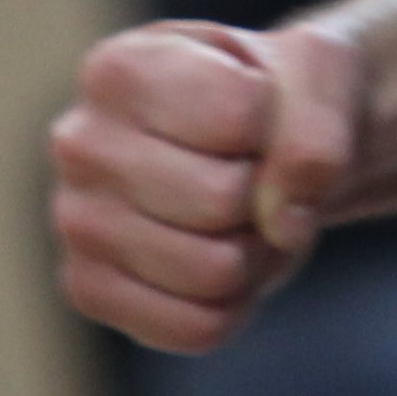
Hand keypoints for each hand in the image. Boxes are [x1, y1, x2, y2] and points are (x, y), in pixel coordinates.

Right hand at [48, 21, 361, 353]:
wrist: (254, 142)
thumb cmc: (275, 98)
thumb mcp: (320, 75)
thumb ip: (317, 130)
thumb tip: (283, 221)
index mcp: (120, 68)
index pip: (237, 117)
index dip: (274, 123)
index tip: (255, 111)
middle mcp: (79, 142)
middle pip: (219, 201)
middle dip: (262, 193)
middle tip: (247, 171)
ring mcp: (76, 223)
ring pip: (212, 272)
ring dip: (252, 249)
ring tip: (232, 213)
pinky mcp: (88, 289)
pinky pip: (197, 328)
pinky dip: (234, 303)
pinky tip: (212, 254)